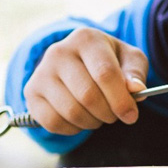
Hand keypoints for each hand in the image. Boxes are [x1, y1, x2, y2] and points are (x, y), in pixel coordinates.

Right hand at [23, 28, 148, 134]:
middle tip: (114, 114)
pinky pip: (53, 122)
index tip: (131, 115)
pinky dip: (73, 128)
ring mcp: (41, 72)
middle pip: (87, 95)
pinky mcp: (31, 93)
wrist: (76, 60)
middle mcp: (59, 52)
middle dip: (107, 113)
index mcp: (86, 38)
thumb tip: (135, 89)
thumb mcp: (128, 59)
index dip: (121, 100)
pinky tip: (81, 118)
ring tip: (99, 115)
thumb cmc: (108, 60)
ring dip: (92, 122)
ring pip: (71, 111)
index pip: (105, 73)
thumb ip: (135, 72)